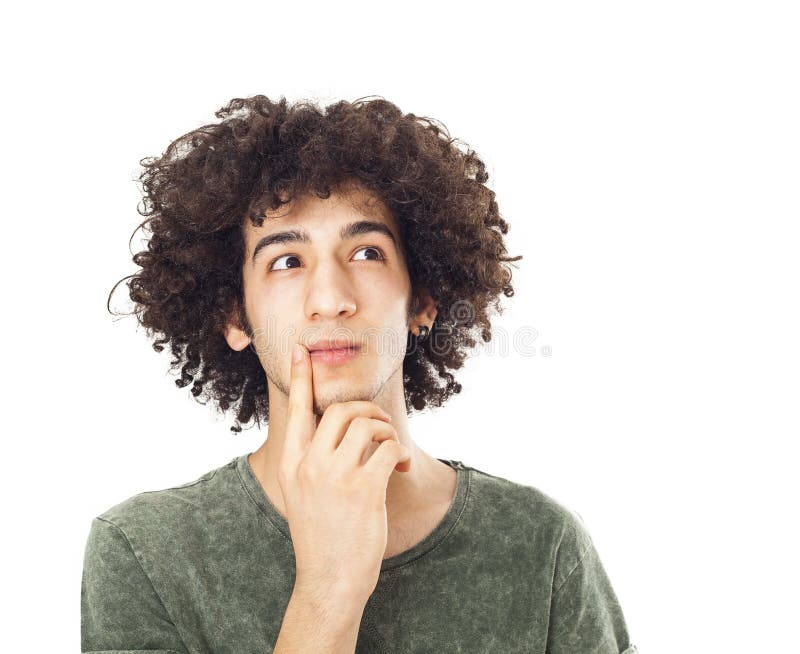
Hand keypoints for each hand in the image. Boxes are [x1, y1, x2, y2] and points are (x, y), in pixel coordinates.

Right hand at [277, 343, 411, 604]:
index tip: (300, 349)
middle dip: (367, 411)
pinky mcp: (363, 489)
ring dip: (386, 432)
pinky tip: (397, 470)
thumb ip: (315, 460)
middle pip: (339, 409)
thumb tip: (344, 426)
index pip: (296, 410)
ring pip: (366, 424)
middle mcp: (309, 465)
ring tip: (390, 453)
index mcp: (292, 465)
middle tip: (381, 430)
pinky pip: (388, 448)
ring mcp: (335, 477)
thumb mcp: (304, 494)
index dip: (300, 377)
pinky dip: (398, 453)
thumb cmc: (323, 535)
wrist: (330, 580)